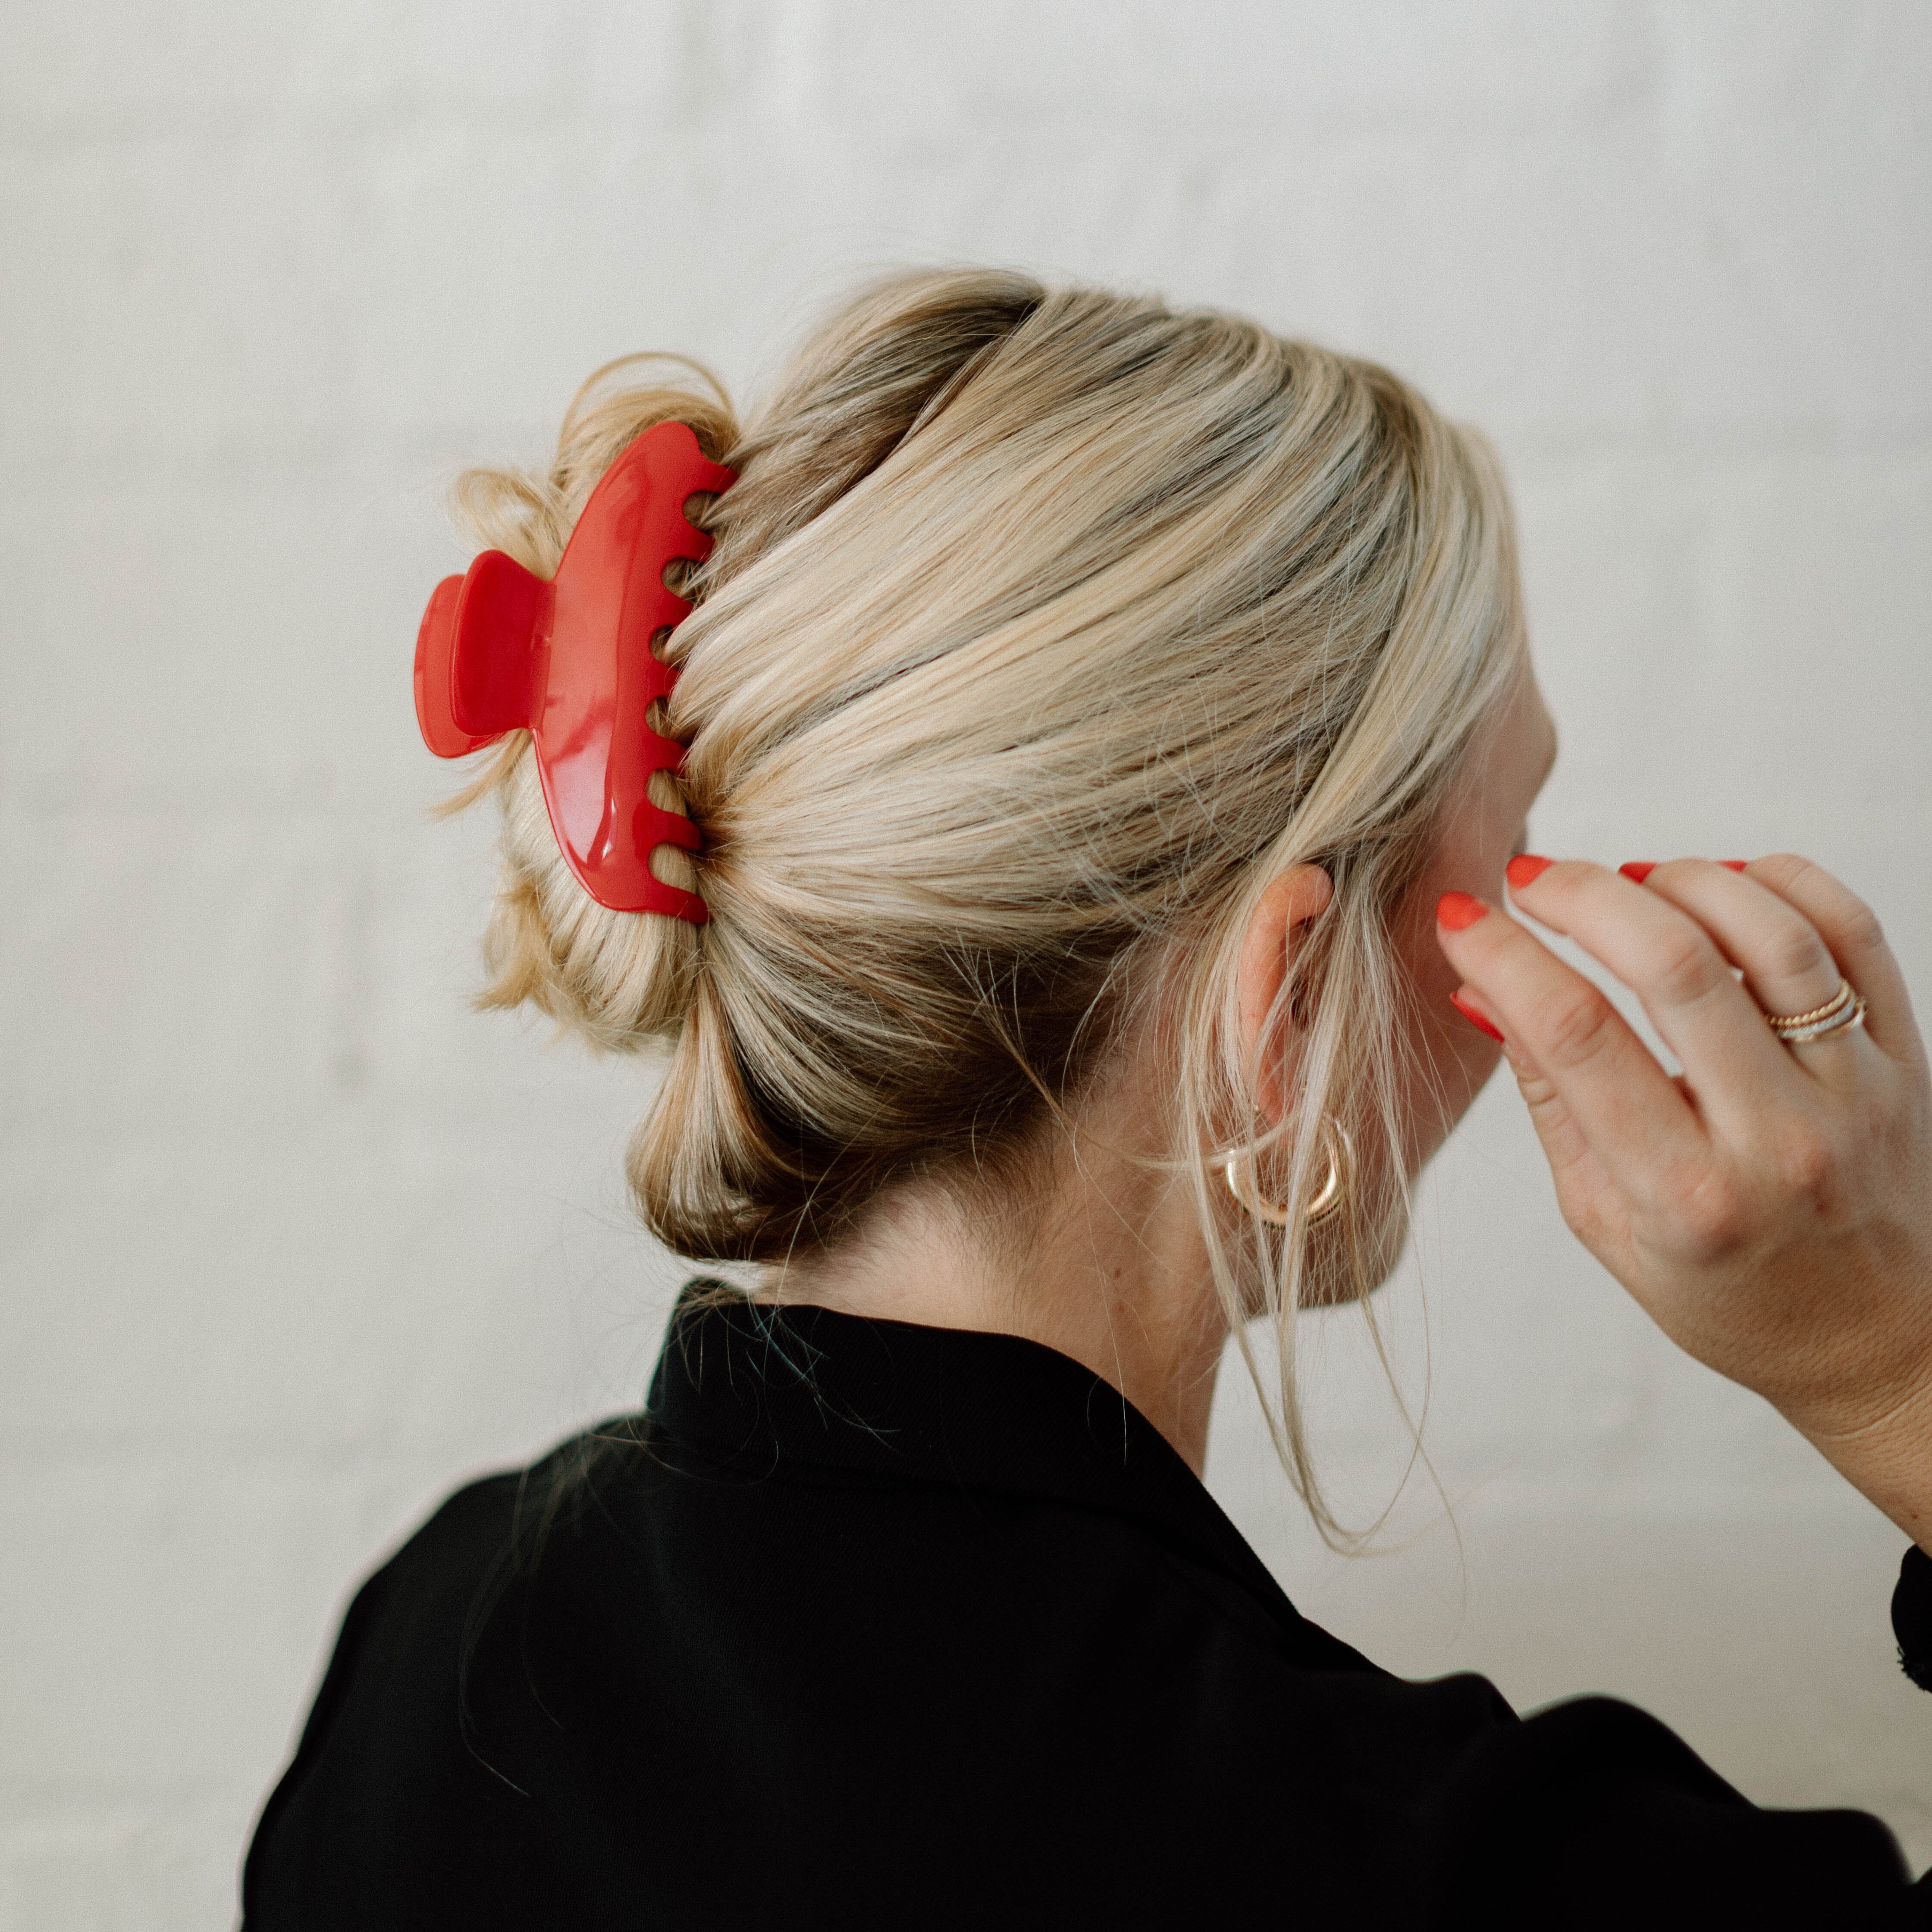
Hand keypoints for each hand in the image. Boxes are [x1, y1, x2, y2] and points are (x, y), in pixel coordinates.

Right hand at [1436, 854, 1931, 1548]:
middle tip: (1531, 881)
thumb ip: (1551, 1100)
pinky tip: (1719, 886)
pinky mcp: (1904, 1058)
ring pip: (1770, 935)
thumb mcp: (1605, 1220)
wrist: (1871, 1340)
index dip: (1505, 958)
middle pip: (1675, 966)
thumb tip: (1481, 991)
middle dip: (1581, 897)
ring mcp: (1854, 1094)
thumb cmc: (1724, 1288)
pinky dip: (1779, 883)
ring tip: (1624, 881)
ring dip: (1678, 881)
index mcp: (1686, 1197)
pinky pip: (1854, 931)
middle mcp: (1779, 1141)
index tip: (1463, 919)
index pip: (1578, 1035)